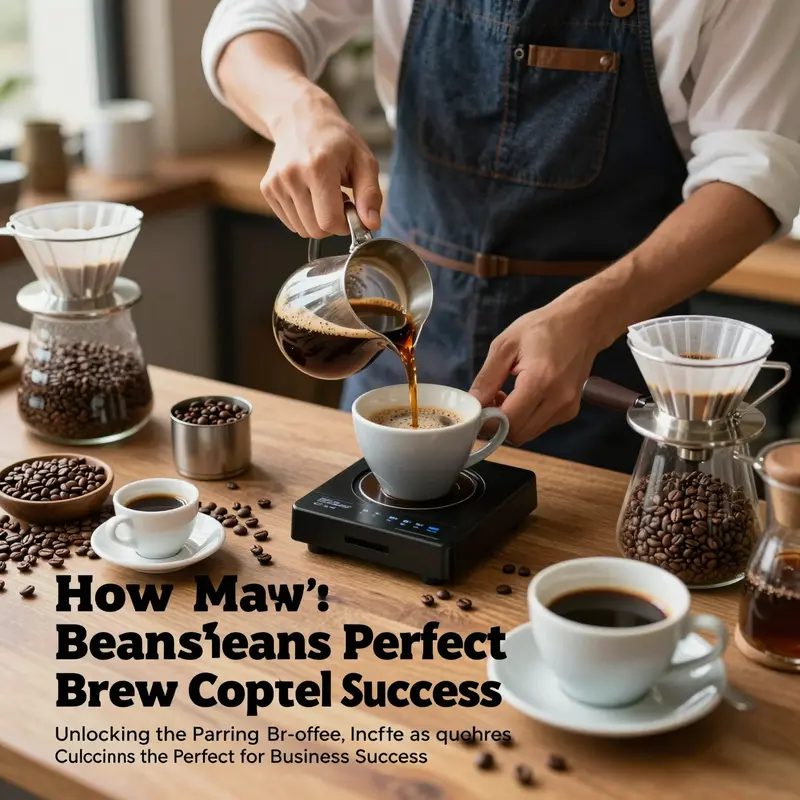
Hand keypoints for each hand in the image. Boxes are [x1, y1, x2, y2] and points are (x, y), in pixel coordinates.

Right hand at [262, 87, 382, 237]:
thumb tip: (372, 224)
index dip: (345, 225)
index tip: (351, 211)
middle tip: (339, 200)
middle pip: (315, 230)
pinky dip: (304, 217)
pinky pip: (290, 223)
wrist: (300, 119)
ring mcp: (276, 183)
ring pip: (301, 230)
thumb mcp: (363, 161)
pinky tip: (310, 195)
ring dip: (317, 221)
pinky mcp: (267, 189)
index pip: (329, 221)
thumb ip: (370, 194)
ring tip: (324, 195)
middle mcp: (292, 175)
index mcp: (319, 167)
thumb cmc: (336, 140)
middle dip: (332, 224)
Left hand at [469, 301, 603, 444]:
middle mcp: (558, 399)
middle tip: (490, 401)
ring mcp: (567, 408)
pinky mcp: (570, 411)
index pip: (508, 421)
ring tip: (505, 396)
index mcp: (540, 380)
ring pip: (528, 434)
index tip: (477, 408)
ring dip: (511, 423)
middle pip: (517, 434)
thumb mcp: (506, 345)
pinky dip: (525, 419)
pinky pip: (540, 427)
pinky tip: (522, 398)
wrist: (582, 323)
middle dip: (497, 424)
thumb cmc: (542, 328)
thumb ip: (487, 377)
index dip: (487, 421)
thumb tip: (472, 402)